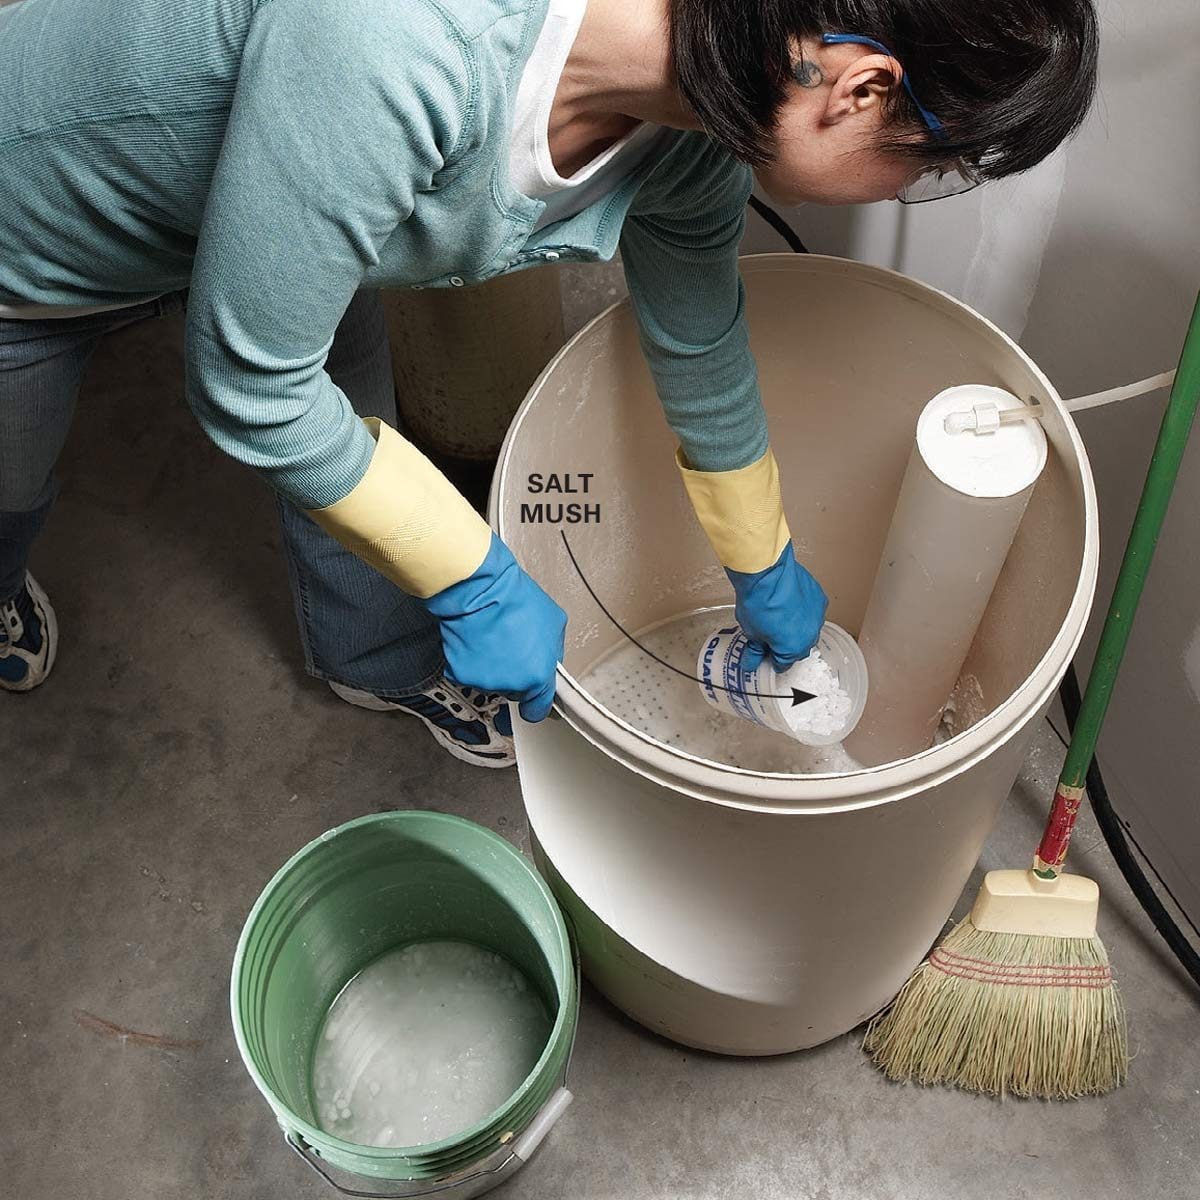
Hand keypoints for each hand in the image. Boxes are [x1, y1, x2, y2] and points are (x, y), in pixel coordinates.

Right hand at [423, 534, 565, 721]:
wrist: (479, 588)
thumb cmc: (515, 599)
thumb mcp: (554, 622)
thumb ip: (554, 651)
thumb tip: (550, 663)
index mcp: (537, 676)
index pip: (538, 709)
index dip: (535, 704)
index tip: (533, 700)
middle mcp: (511, 684)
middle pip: (514, 692)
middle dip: (515, 675)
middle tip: (511, 646)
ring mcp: (484, 681)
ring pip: (491, 682)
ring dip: (493, 666)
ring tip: (493, 637)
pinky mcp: (460, 674)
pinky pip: (469, 672)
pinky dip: (471, 660)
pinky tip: (476, 639)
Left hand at [727, 542, 827, 673]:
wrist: (767, 572)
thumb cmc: (759, 601)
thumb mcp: (751, 632)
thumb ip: (755, 650)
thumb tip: (751, 660)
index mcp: (793, 649)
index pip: (782, 664)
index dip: (771, 658)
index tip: (763, 652)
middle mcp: (810, 635)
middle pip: (797, 647)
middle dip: (784, 644)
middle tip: (769, 633)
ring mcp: (817, 616)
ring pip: (807, 628)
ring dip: (795, 626)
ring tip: (779, 615)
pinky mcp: (819, 598)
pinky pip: (811, 610)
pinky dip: (802, 610)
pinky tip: (788, 602)